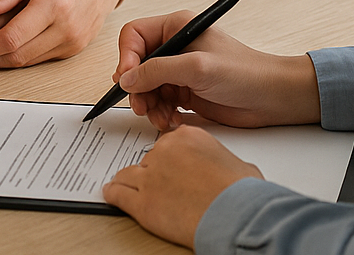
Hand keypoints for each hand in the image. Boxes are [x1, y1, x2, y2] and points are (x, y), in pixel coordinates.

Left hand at [0, 0, 128, 67]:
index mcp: (55, 4)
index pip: (12, 38)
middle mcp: (67, 28)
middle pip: (18, 55)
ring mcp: (73, 42)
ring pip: (28, 62)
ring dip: (5, 59)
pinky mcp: (75, 49)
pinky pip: (41, 59)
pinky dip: (23, 54)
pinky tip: (11, 42)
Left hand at [103, 125, 262, 246]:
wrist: (236, 215)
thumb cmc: (242, 193)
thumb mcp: (234, 163)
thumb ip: (216, 158)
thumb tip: (220, 168)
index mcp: (187, 137)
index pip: (167, 142)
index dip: (168, 158)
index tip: (169, 166)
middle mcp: (164, 151)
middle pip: (149, 158)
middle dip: (154, 172)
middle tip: (161, 185)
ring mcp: (150, 176)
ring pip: (128, 173)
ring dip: (129, 180)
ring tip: (127, 186)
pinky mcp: (141, 202)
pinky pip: (118, 194)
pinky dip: (113, 194)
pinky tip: (111, 194)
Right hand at [114, 10, 320, 129]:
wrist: (272, 98)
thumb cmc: (244, 72)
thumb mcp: (198, 67)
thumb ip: (159, 70)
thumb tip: (127, 78)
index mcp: (177, 27)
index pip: (135, 36)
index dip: (126, 57)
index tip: (126, 80)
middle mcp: (175, 47)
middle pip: (137, 65)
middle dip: (137, 88)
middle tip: (142, 107)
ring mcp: (180, 71)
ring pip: (146, 87)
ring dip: (149, 105)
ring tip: (161, 118)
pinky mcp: (185, 92)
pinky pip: (160, 102)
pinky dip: (161, 113)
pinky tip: (173, 121)